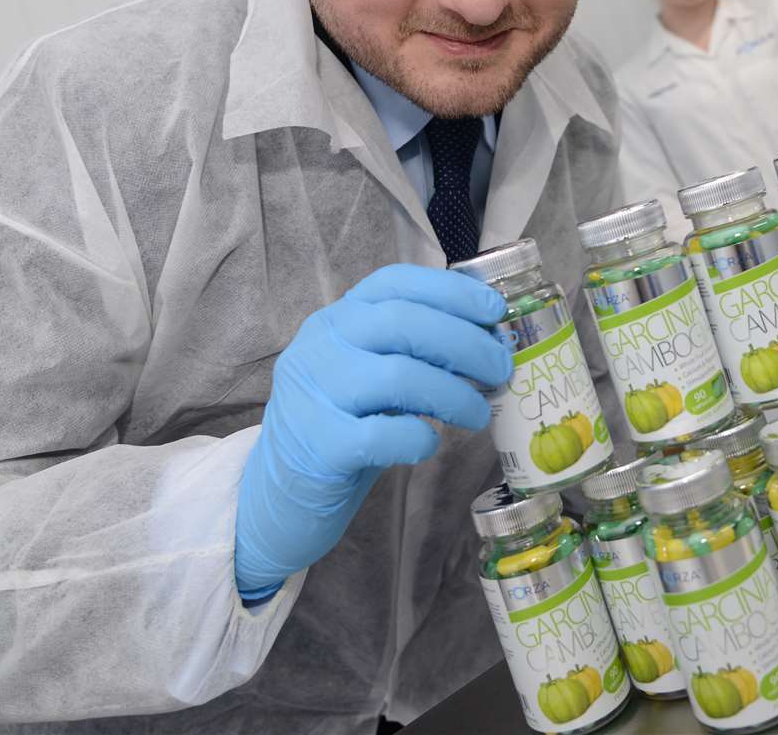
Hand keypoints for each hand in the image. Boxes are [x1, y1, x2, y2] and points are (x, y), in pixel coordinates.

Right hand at [234, 264, 510, 598]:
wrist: (277, 494)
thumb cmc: (340, 427)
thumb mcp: (367, 375)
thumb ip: (411, 352)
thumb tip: (489, 344)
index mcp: (335, 320)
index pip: (394, 284)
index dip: (451, 291)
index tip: (494, 312)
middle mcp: (319, 347)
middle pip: (402, 323)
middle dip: (465, 343)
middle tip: (500, 370)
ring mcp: (313, 394)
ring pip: (398, 376)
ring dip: (453, 394)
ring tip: (477, 415)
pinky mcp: (318, 446)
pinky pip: (384, 434)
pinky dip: (420, 438)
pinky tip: (430, 444)